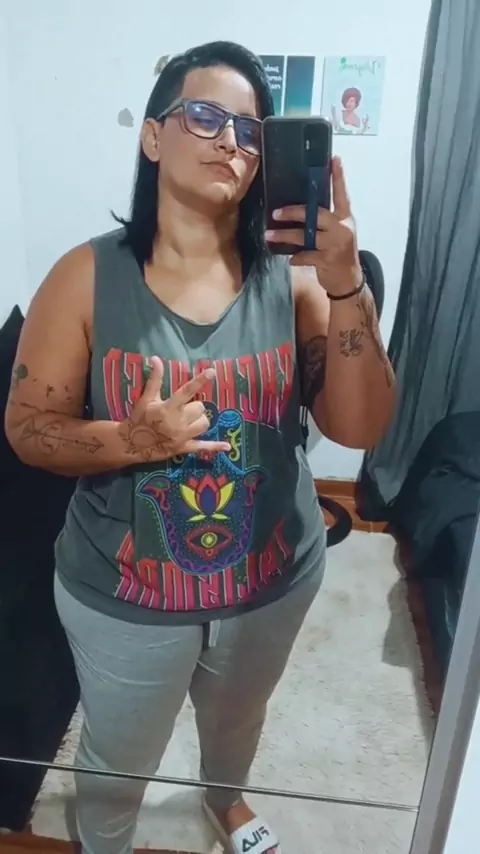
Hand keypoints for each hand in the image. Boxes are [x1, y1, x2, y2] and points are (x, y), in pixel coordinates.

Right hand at [120, 357, 230, 461]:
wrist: (131, 443)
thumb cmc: (139, 418)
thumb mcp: (146, 398)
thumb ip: (155, 379)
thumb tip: (156, 359)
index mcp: (168, 407)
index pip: (187, 391)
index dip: (200, 381)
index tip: (212, 371)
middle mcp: (178, 422)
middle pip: (200, 408)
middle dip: (195, 406)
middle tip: (184, 408)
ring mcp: (182, 436)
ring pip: (204, 423)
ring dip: (200, 420)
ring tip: (190, 420)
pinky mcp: (184, 448)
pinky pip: (203, 447)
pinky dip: (215, 446)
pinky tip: (227, 446)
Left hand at [265, 156, 362, 296]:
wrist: (349, 281)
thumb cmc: (340, 253)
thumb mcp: (339, 233)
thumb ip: (326, 221)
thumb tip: (302, 210)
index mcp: (345, 218)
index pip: (341, 194)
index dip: (338, 177)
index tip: (334, 159)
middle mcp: (342, 228)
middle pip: (316, 214)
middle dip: (294, 213)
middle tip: (275, 213)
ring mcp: (335, 244)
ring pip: (306, 236)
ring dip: (285, 236)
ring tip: (270, 235)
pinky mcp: (327, 260)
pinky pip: (306, 256)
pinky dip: (296, 257)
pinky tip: (290, 258)